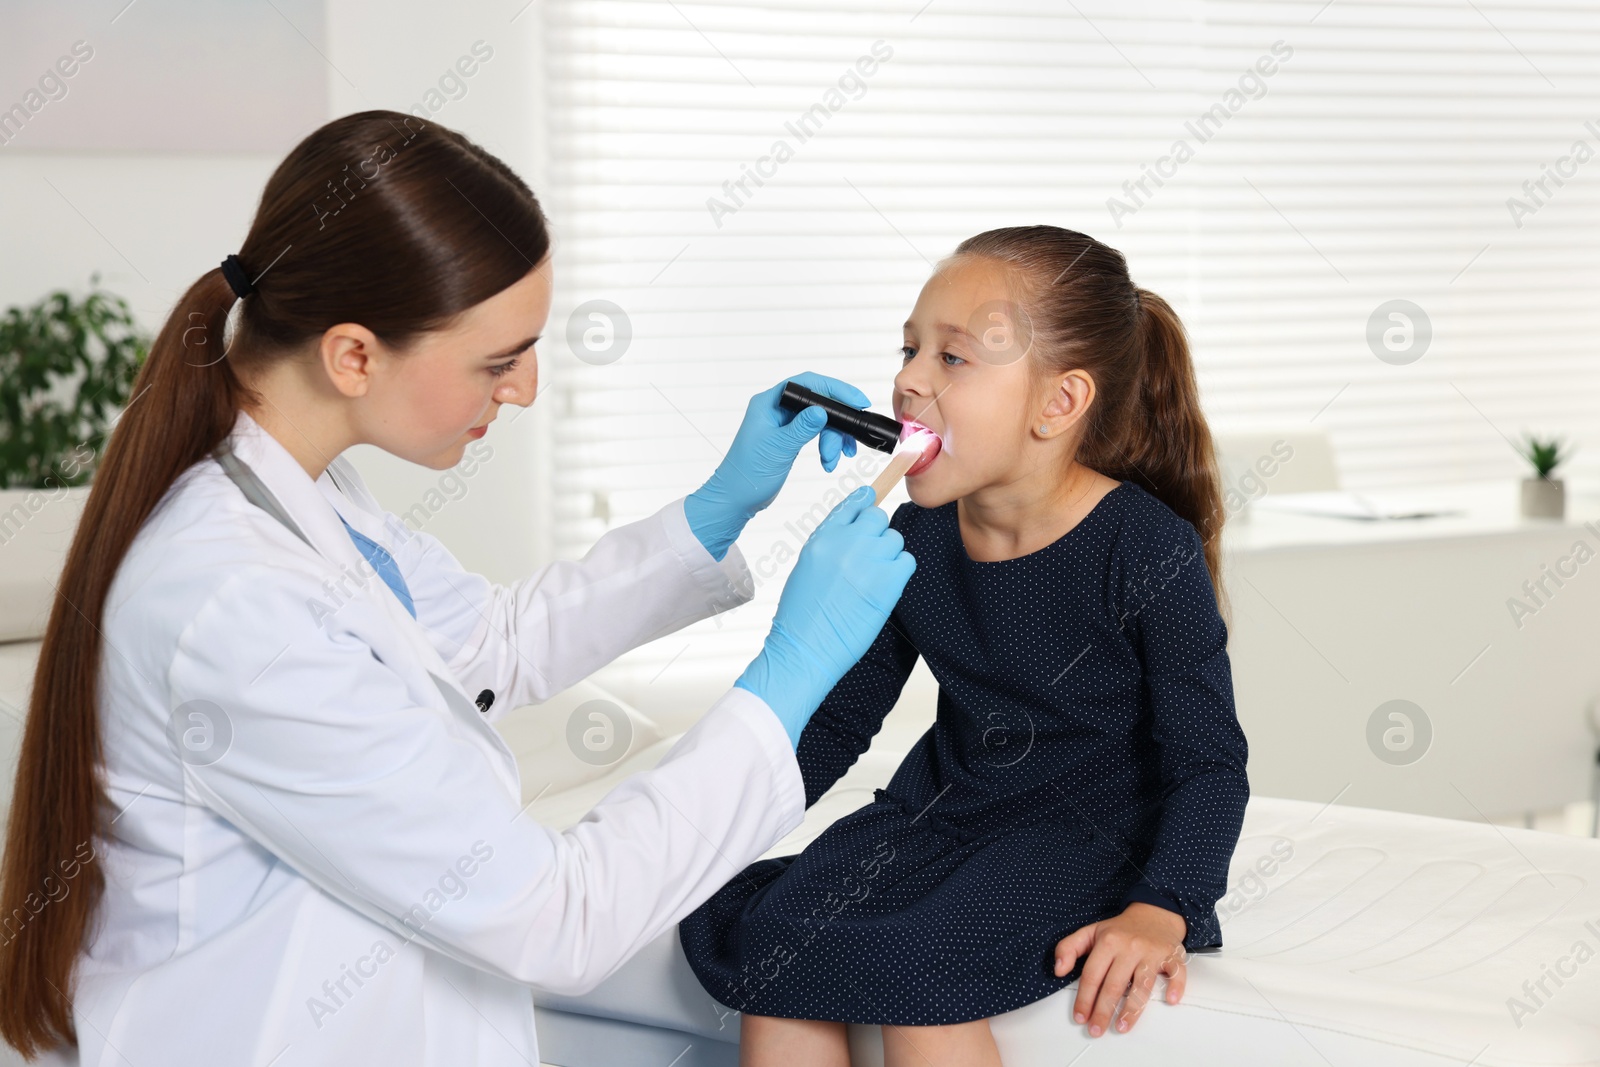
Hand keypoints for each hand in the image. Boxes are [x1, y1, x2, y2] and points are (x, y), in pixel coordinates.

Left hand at [684, 373, 870, 560]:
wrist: (736, 499)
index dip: (835, 389)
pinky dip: (826, 447)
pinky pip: (817, 435)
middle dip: (836, 425)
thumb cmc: (747, 473)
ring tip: (834, 459)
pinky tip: (828, 462)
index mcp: (769, 403)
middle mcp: (777, 409)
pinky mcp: (790, 439)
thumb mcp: (777, 449)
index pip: (807, 384)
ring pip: (821, 421)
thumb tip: (822, 411)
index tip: (858, 402)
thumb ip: (801, 428)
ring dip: (833, 440)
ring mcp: (785, 424)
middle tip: (846, 446)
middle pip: (819, 404)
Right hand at [736, 485, 914, 746]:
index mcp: (823, 537)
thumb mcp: (808, 565)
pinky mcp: (888, 581)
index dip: (864, 505)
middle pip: (878, 518)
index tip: (869, 507)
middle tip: (869, 559)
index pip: (853, 503)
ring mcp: (868, 559)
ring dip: (888, 555)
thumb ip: (831, 542)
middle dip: (876, 535)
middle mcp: (846, 542)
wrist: (805, 649)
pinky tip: (884, 588)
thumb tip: (855, 527)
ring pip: (894, 539)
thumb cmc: (802, 614)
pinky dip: (899, 572)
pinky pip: (907, 561)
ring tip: (872, 579)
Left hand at [1054, 902, 1186, 1036]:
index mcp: (1108, 942)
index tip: (1080, 1017)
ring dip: (1132, 1009)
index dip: (1084, 998)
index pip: (1092, 974)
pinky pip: (1176, 972)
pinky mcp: (1173, 955)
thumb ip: (1068, 948)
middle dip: (1103, 1010)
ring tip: (1121, 1027)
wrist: (1154, 913)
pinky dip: (1175, 986)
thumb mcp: (1090, 932)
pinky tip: (1170, 1000)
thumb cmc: (1121, 929)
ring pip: (1142, 984)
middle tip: (1096, 1029)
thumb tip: (1058, 970)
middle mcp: (1130, 947)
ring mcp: (1152, 952)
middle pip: (1114, 984)